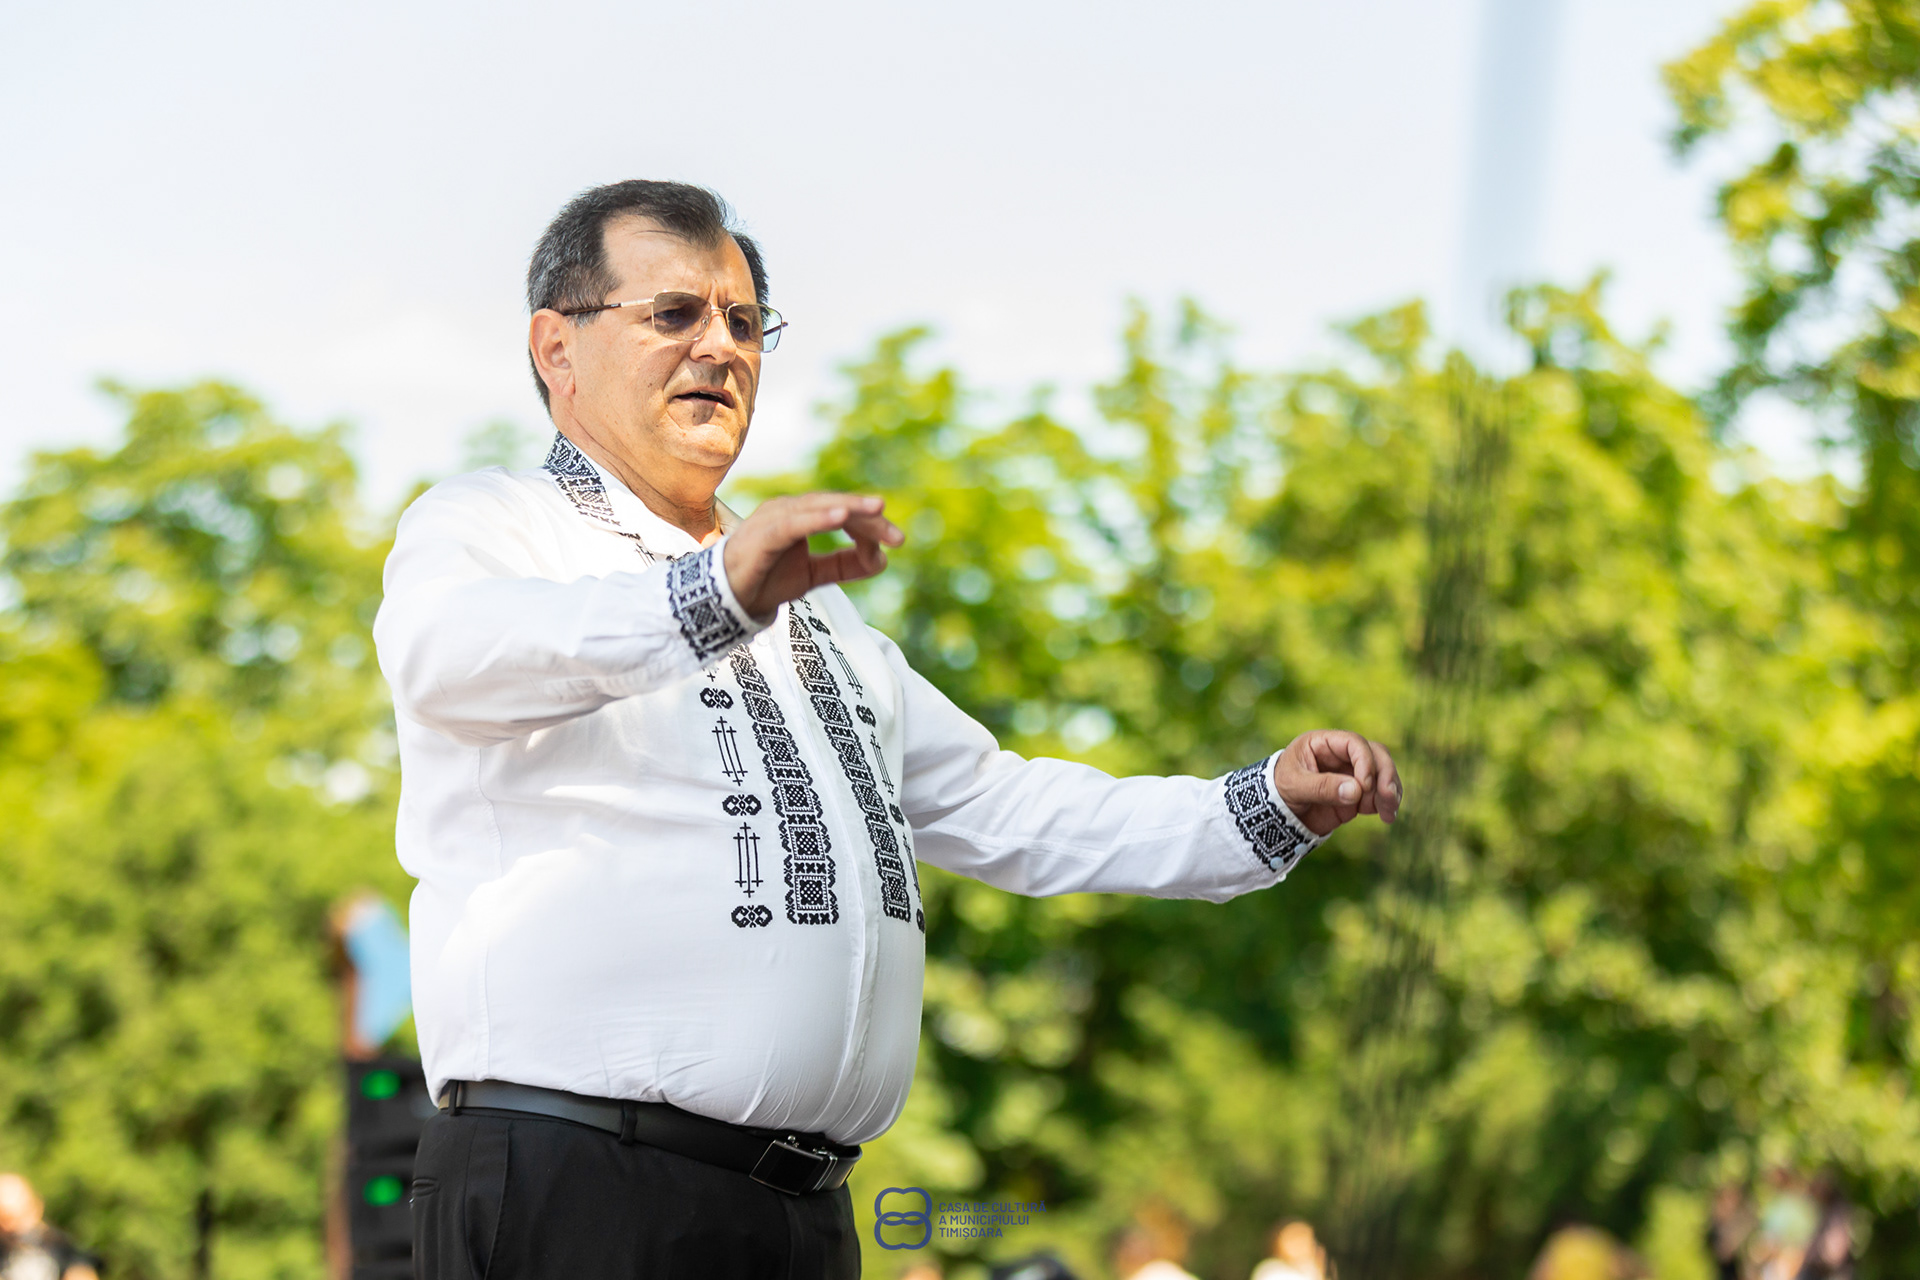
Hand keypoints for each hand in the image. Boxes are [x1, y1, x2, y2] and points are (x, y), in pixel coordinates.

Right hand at [722, 492, 903, 618]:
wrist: (726, 599)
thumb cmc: (766, 580)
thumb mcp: (813, 575)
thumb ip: (843, 566)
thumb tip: (881, 561)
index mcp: (802, 517)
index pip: (843, 513)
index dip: (871, 524)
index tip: (896, 541)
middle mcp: (790, 510)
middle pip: (836, 506)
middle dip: (869, 518)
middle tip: (898, 536)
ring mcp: (775, 518)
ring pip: (818, 507)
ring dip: (849, 508)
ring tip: (877, 509)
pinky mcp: (764, 533)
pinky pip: (795, 522)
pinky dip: (818, 518)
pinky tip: (841, 516)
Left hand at [1272, 729, 1401, 835]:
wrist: (1276, 814)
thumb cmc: (1278, 790)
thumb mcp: (1294, 787)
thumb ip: (1322, 787)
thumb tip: (1357, 791)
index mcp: (1323, 743)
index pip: (1354, 743)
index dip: (1365, 761)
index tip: (1365, 785)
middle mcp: (1342, 755)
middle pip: (1376, 754)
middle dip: (1386, 774)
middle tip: (1388, 797)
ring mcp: (1352, 774)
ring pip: (1382, 774)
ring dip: (1390, 791)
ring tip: (1389, 813)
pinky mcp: (1357, 794)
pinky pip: (1379, 794)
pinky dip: (1387, 804)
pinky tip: (1387, 817)